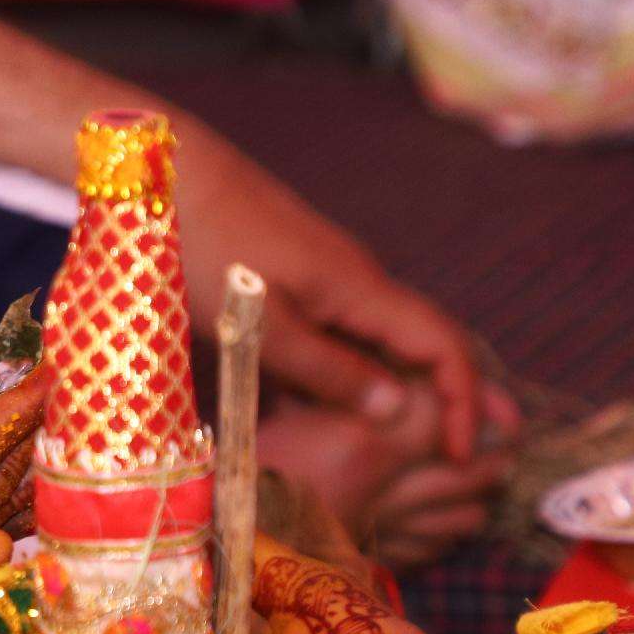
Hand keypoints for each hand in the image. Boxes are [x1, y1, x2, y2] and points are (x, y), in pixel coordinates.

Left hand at [172, 131, 515, 460]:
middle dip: (446, 397)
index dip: (464, 400)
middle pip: (424, 342)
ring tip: (397, 443)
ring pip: (381, 338)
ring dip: (398, 386)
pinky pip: (344, 329)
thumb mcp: (260, 325)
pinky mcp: (297, 274)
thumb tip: (397, 409)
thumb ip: (326, 369)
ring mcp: (328, 274)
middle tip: (453, 458)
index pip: (445, 345)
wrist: (169, 175)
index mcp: (361, 289)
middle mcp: (358, 279)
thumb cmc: (205, 246)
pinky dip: (353, 368)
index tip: (459, 453)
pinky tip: (331, 403)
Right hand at [259, 385, 504, 570]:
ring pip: (464, 513)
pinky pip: (436, 547)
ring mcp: (385, 531)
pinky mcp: (377, 561)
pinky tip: (445, 515)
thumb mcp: (293, 404)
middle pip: (469, 470)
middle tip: (503, 438)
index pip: (443, 415)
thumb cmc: (250, 456)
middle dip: (495, 452)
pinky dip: (449, 530)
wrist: (223, 528)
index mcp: (360, 439)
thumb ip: (348, 385)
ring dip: (478, 494)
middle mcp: (383, 487)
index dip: (476, 405)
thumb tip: (408, 374)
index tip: (490, 401)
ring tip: (484, 476)